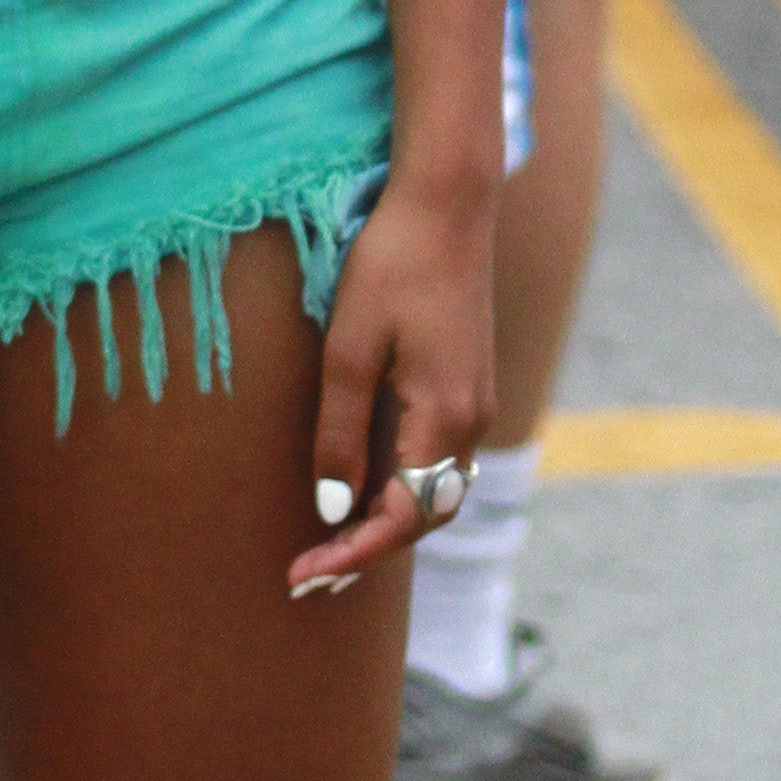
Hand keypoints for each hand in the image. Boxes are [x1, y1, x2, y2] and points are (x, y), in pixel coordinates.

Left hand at [292, 163, 497, 600]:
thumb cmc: (392, 264)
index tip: (304, 577)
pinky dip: (405, 490)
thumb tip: (333, 510)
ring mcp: (476, 404)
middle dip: (368, 550)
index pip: (402, 518)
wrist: (447, 203)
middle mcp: (472, 421)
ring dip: (387, 525)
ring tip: (332, 547)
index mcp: (445, 418)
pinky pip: (439, 462)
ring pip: (436, 492)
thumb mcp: (349, 351)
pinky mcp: (468, 386)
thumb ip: (340, 434)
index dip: (352, 554)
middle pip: (425, 516)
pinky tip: (368, 493)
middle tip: (309, 575)